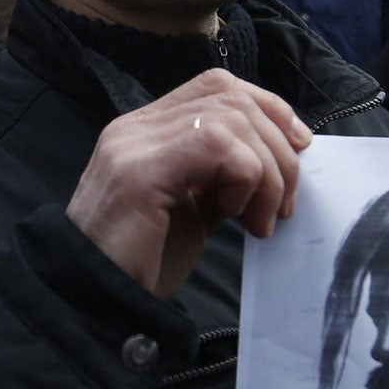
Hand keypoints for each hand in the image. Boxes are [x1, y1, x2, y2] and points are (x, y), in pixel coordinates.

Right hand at [66, 70, 310, 297]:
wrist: (90, 302)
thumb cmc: (139, 265)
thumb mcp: (192, 213)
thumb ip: (222, 180)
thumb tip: (276, 163)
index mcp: (147, 131)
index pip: (217, 86)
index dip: (269, 108)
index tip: (297, 149)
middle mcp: (136, 127)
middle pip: (231, 95)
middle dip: (277, 147)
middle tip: (282, 204)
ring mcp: (134, 144)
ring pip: (230, 117)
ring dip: (266, 170)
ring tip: (261, 219)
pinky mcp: (139, 171)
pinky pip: (215, 144)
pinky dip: (244, 176)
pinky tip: (236, 214)